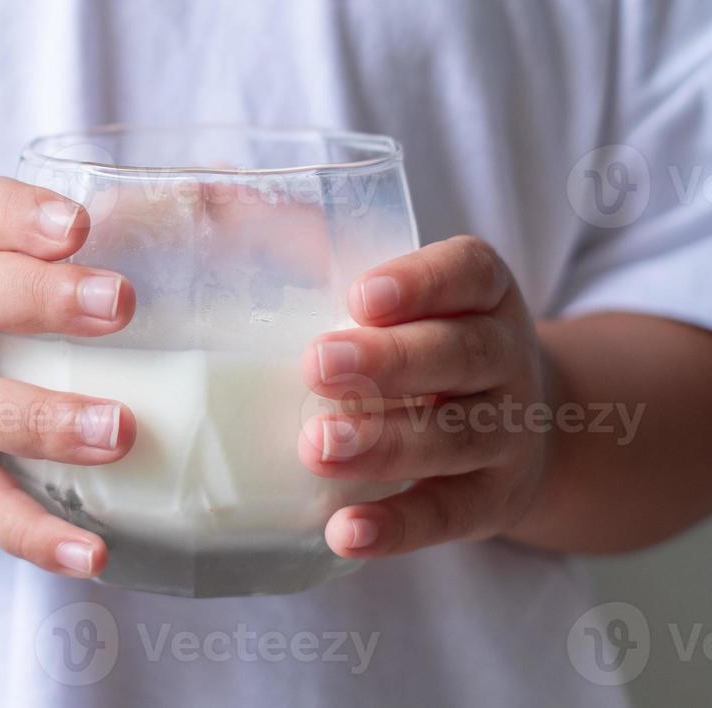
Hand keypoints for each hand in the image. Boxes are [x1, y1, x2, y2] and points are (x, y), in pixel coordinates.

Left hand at [299, 236, 550, 557]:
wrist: (521, 426)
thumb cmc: (419, 341)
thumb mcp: (403, 297)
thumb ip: (326, 263)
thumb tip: (212, 202)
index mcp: (481, 293)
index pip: (466, 273)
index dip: (419, 282)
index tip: (359, 296)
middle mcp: (505, 357)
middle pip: (460, 355)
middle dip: (388, 362)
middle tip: (316, 366)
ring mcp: (506, 432)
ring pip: (456, 435)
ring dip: (385, 442)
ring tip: (316, 447)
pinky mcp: (491, 500)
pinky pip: (449, 515)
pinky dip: (398, 525)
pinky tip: (345, 532)